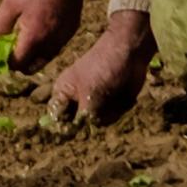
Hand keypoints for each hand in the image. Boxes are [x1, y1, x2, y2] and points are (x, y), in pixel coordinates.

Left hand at [0, 0, 90, 72]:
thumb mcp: (10, 3)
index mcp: (34, 39)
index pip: (17, 65)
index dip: (5, 61)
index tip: (0, 51)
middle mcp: (51, 44)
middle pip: (32, 67)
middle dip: (19, 61)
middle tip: (11, 45)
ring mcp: (64, 38)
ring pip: (45, 58)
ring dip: (32, 53)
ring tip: (24, 33)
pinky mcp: (71, 30)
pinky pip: (55, 46)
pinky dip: (45, 43)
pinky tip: (39, 24)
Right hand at [47, 10, 157, 126]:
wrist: (130, 53)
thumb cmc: (103, 68)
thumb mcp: (90, 95)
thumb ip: (81, 116)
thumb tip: (74, 133)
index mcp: (63, 91)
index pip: (56, 115)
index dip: (63, 125)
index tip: (77, 127)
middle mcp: (77, 98)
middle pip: (79, 123)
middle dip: (92, 119)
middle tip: (100, 106)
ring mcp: (95, 100)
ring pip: (97, 123)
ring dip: (109, 113)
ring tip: (113, 96)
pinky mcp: (110, 102)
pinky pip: (111, 117)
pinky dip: (119, 109)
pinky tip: (123, 96)